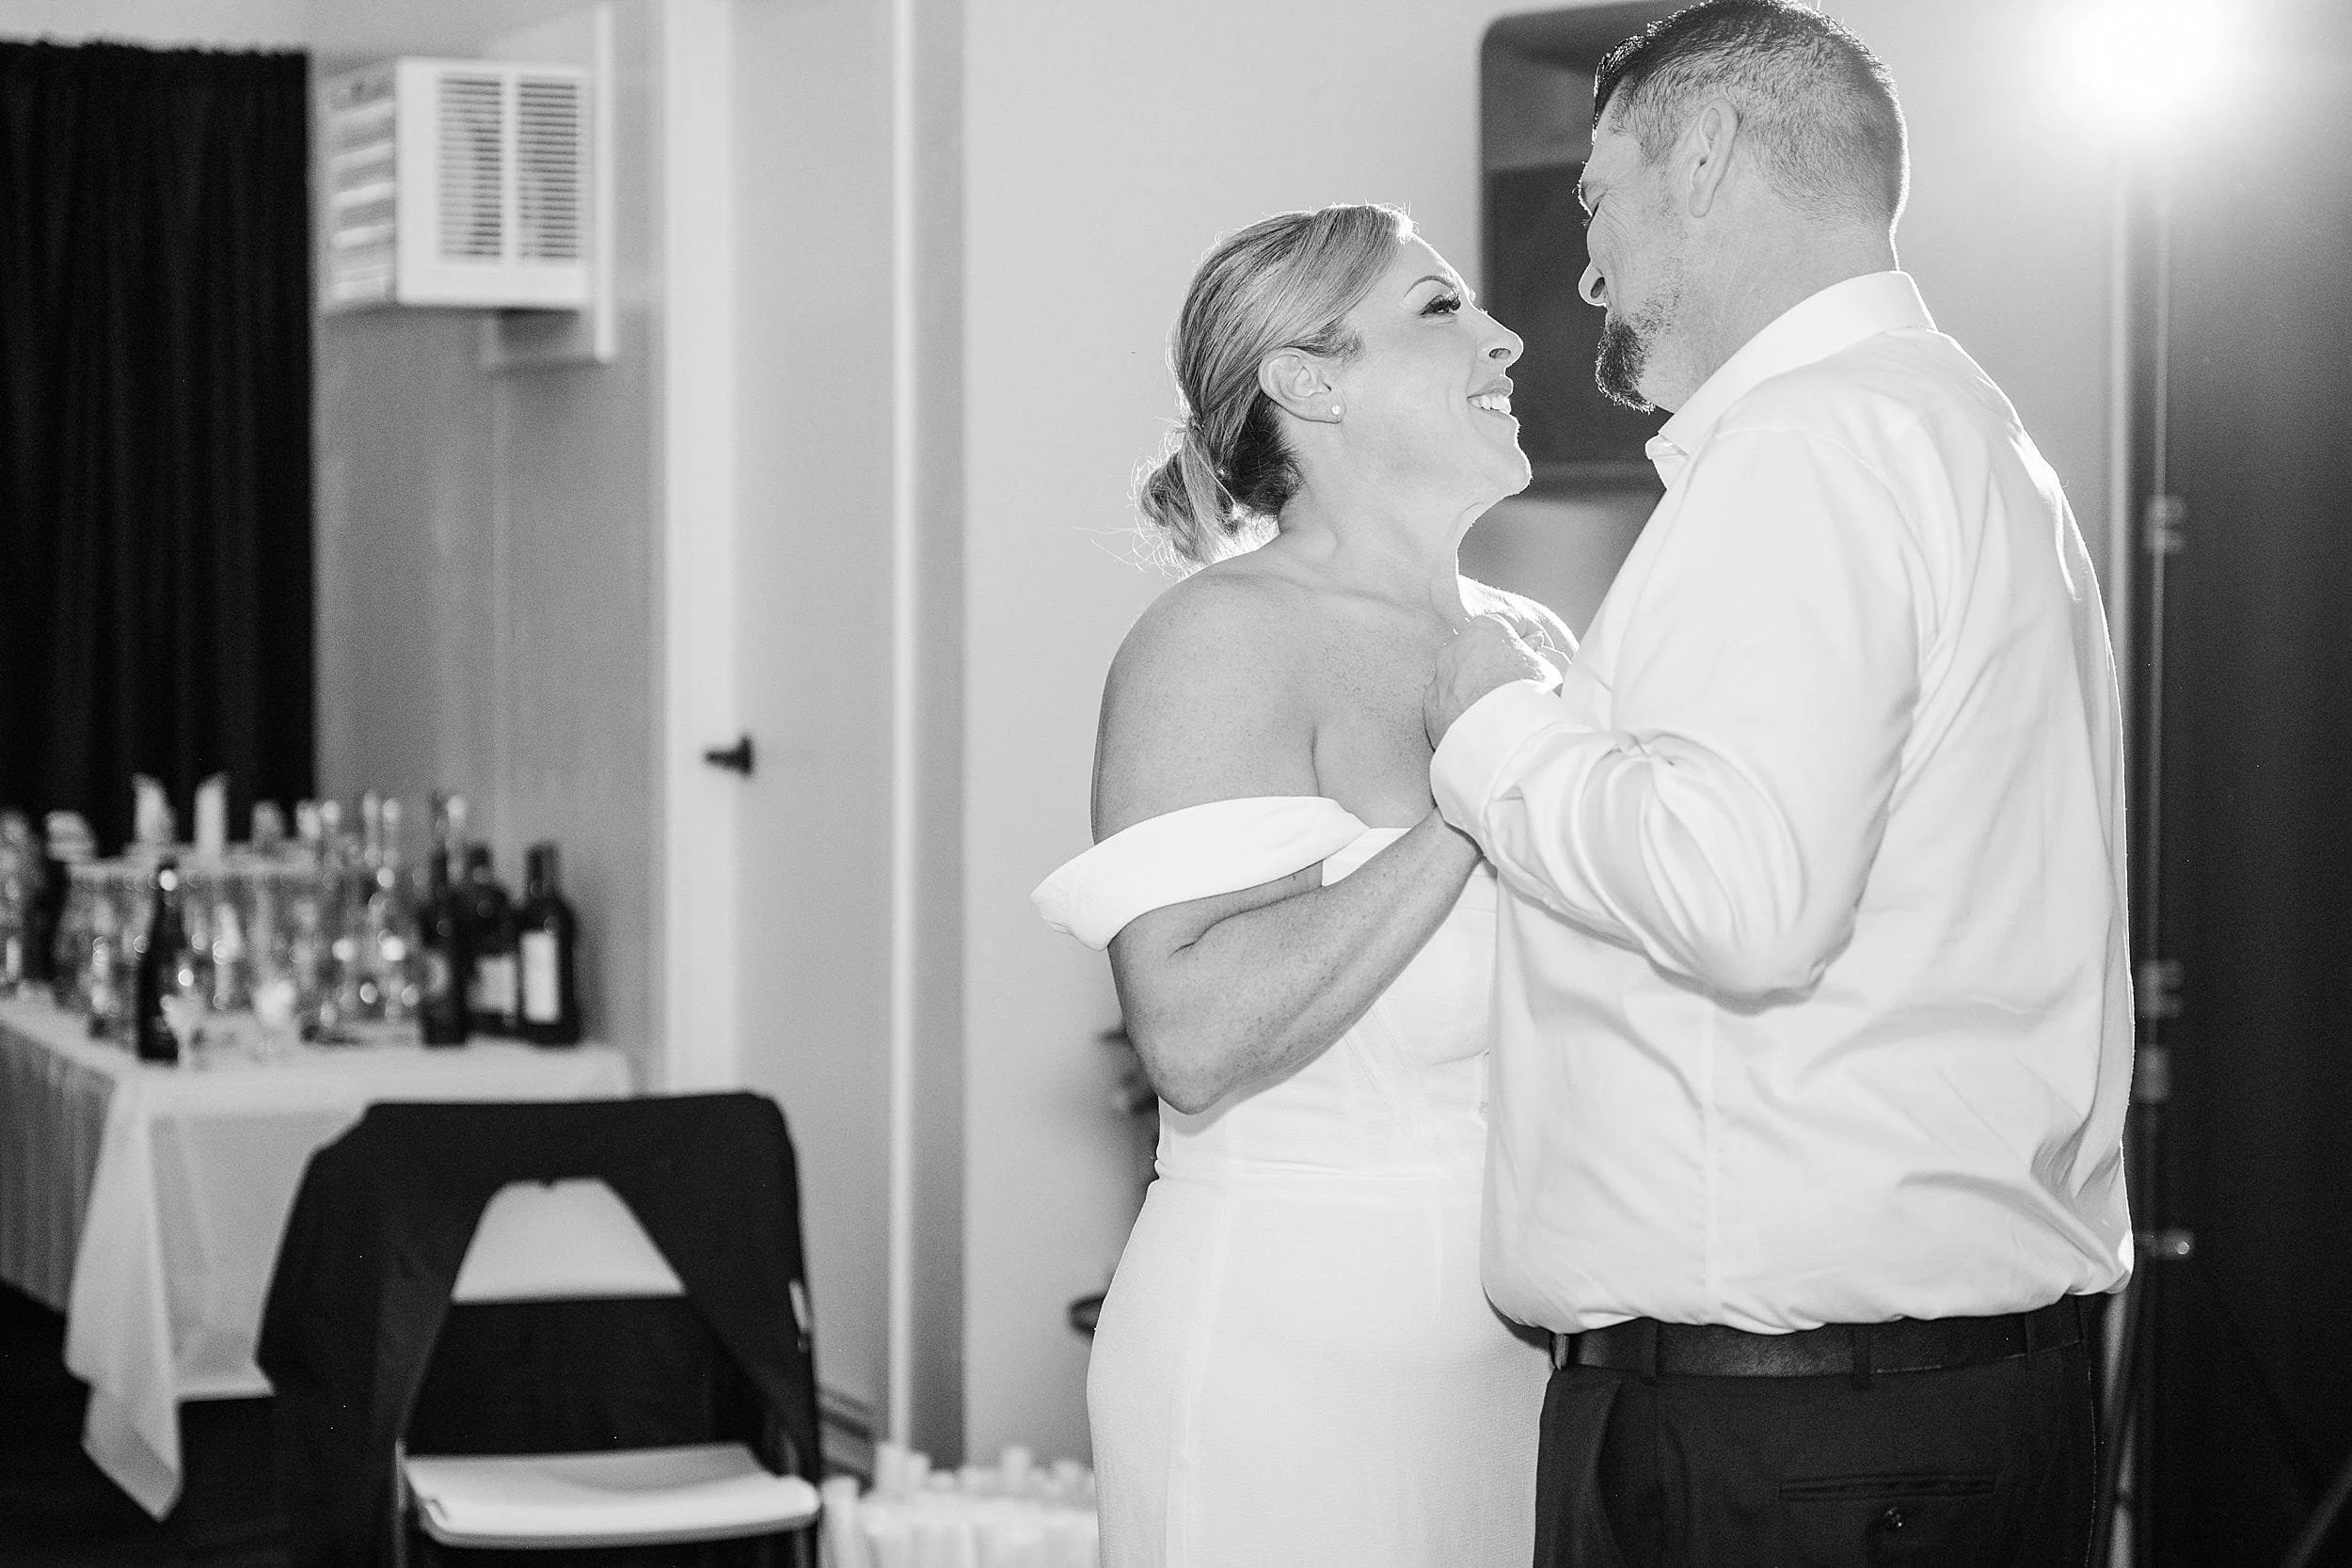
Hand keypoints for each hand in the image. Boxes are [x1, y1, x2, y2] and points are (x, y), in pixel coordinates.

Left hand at [1426, 615, 1555, 746]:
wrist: (1506, 748)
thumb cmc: (1534, 701)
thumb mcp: (1550, 669)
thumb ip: (1537, 652)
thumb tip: (1530, 645)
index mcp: (1485, 629)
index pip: (1511, 623)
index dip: (1530, 639)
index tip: (1540, 655)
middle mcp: (1454, 649)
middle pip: (1481, 650)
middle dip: (1498, 662)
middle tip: (1521, 685)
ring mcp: (1438, 682)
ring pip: (1461, 679)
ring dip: (1477, 688)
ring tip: (1501, 713)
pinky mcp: (1430, 713)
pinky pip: (1449, 707)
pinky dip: (1463, 713)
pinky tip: (1481, 728)